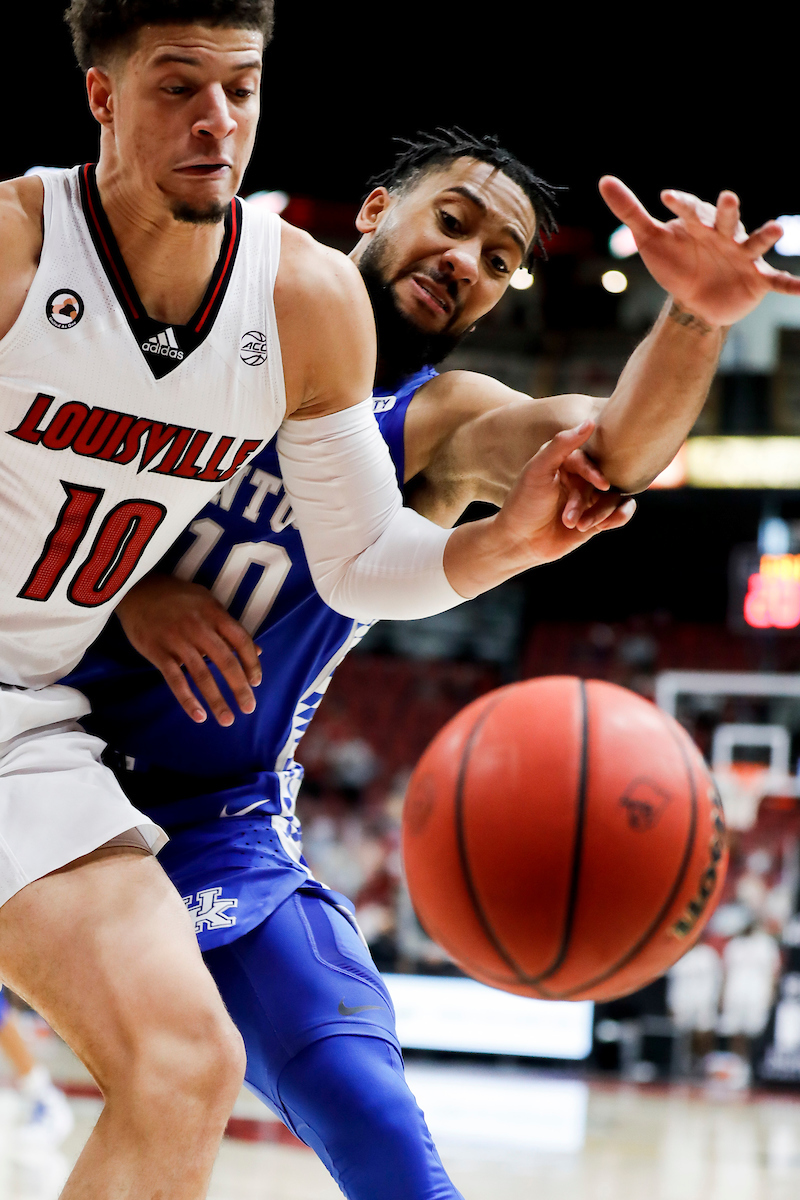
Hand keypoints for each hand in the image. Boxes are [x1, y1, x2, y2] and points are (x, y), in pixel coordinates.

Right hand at [116, 574, 261, 725]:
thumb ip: (229, 626)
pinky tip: (199, 715)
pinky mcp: (158, 652)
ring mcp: (178, 641)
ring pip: (202, 675)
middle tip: (248, 708)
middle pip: (225, 661)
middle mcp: (199, 628)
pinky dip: (188, 699)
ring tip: (227, 719)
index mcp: (214, 613)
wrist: (136, 589)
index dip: (251, 663)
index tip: (256, 682)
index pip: (240, 640)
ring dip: (216, 700)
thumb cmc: (177, 597)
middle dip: (239, 688)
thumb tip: (256, 651)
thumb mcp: (207, 602)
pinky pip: (175, 680)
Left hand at [493, 420, 635, 568]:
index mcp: (566, 461)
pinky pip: (619, 512)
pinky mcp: (596, 518)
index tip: (600, 484)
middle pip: (603, 480)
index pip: (589, 460)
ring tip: (578, 527)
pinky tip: (606, 524)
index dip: (595, 472)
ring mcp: (589, 498)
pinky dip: (620, 516)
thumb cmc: (523, 503)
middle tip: (570, 519)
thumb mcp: (538, 470)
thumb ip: (561, 444)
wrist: (518, 542)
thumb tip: (590, 422)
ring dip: (600, 512)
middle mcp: (579, 478)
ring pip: (613, 497)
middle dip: (587, 501)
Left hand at [599, 176, 799, 326]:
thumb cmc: (675, 261)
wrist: (695, 298)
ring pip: (754, 243)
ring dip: (765, 235)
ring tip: (776, 228)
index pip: (689, 210)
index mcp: (699, 223)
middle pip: (726, 219)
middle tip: (728, 196)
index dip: (680, 204)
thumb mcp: (649, 238)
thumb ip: (630, 210)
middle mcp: (724, 235)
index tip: (664, 198)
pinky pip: (776, 281)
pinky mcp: (756, 279)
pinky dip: (790, 284)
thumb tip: (603, 180)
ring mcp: (742, 256)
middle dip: (728, 209)